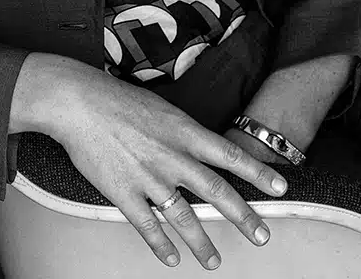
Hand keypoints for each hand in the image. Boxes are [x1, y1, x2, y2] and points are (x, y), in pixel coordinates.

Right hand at [44, 61, 287, 270]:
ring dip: (202, 242)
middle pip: (216, 191)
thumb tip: (201, 147)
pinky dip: (161, 245)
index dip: (257, 172)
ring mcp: (148, 177)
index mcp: (182, 130)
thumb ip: (182, 131)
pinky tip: (171, 258)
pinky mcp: (123, 192)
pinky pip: (147, 226)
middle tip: (263, 235)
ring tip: (214, 261)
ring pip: (184, 217)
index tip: (281, 187)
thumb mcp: (160, 108)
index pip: (229, 154)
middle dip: (244, 216)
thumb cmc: (118, 99)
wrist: (79, 101)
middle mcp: (171, 156)